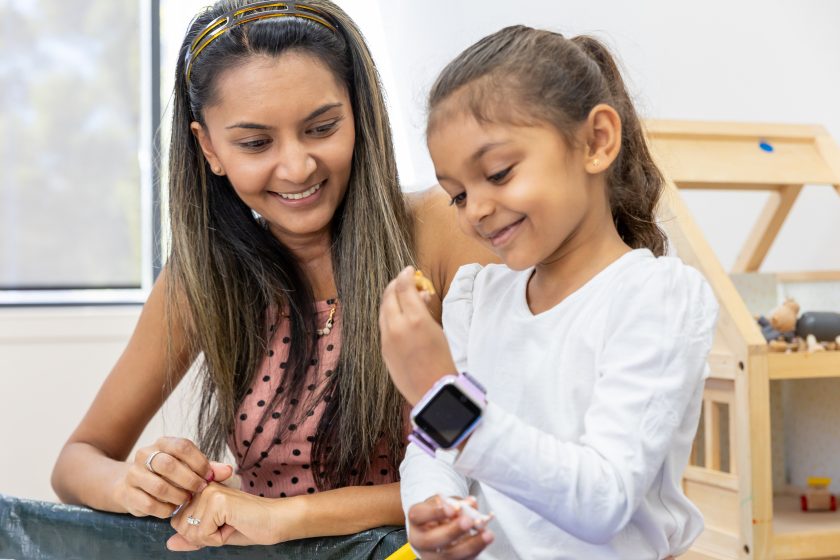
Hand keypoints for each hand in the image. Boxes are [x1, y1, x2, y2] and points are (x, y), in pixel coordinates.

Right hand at [114, 437, 232, 517]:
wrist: (132, 486)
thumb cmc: (168, 476)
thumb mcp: (189, 467)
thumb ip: (208, 468)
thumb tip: (228, 470)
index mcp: (163, 443)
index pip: (182, 446)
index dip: (199, 462)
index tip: (209, 477)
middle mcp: (145, 454)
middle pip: (168, 464)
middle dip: (189, 480)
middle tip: (199, 490)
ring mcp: (133, 473)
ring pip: (158, 486)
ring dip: (177, 496)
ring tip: (186, 501)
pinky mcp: (126, 493)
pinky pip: (148, 504)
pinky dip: (164, 509)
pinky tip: (172, 510)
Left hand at [166, 484, 303, 550]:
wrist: (276, 521)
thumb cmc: (250, 525)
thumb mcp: (215, 534)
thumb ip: (192, 537)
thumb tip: (169, 543)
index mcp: (201, 490)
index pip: (177, 520)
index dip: (197, 532)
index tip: (220, 523)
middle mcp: (202, 486)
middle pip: (179, 526)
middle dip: (202, 535)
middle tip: (227, 524)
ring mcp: (210, 491)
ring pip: (190, 531)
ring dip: (212, 537)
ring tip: (232, 523)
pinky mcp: (218, 500)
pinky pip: (202, 533)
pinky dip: (218, 538)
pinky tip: (234, 524)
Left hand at [379, 266, 457, 404]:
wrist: (433, 392)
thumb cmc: (443, 361)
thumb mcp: (438, 330)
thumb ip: (426, 310)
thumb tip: (421, 295)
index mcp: (415, 320)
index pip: (404, 288)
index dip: (406, 276)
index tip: (409, 270)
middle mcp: (396, 327)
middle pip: (389, 297)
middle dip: (395, 286)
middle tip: (403, 281)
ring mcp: (387, 339)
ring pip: (383, 311)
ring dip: (390, 300)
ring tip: (401, 298)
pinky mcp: (383, 351)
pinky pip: (383, 326)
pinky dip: (389, 316)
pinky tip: (398, 317)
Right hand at [408, 495, 493, 559]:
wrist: (436, 526)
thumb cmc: (441, 511)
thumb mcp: (445, 501)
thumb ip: (457, 501)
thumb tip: (471, 503)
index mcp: (416, 519)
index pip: (419, 516)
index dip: (435, 513)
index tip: (452, 509)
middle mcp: (419, 539)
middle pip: (431, 540)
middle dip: (452, 532)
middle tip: (469, 522)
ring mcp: (431, 555)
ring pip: (448, 556)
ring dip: (470, 545)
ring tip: (487, 534)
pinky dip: (475, 551)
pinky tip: (484, 541)